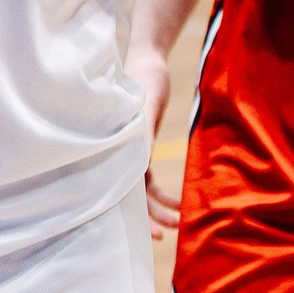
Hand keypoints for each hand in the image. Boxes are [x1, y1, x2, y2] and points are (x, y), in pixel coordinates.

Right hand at [126, 43, 181, 237]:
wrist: (147, 59)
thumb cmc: (142, 78)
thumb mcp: (143, 105)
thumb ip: (142, 132)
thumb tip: (144, 161)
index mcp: (113, 144)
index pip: (120, 188)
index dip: (134, 213)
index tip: (152, 232)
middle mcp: (117, 152)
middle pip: (129, 195)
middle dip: (148, 217)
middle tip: (169, 233)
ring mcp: (129, 152)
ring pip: (140, 191)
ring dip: (159, 207)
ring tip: (179, 221)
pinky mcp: (140, 148)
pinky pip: (149, 179)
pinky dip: (163, 192)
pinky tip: (180, 201)